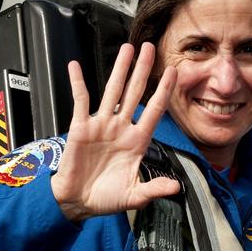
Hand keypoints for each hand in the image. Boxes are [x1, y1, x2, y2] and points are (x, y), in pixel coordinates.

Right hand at [50, 42, 179, 221]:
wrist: (78, 202)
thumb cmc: (105, 198)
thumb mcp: (134, 196)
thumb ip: (154, 189)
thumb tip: (176, 187)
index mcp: (136, 141)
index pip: (154, 110)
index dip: (164, 91)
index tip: (174, 72)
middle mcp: (120, 128)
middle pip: (135, 93)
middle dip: (143, 70)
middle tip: (150, 48)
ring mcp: (101, 126)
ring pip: (112, 92)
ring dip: (119, 70)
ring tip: (126, 49)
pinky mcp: (80, 127)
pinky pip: (80, 101)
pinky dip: (77, 82)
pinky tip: (75, 65)